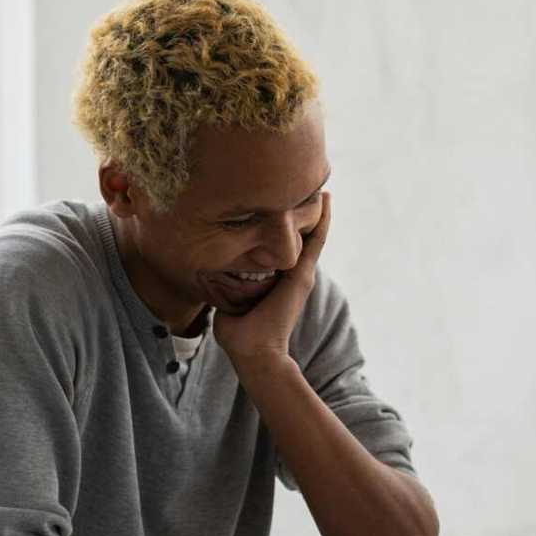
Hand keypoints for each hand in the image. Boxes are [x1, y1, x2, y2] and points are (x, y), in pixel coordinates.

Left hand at [213, 191, 330, 370]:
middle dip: (301, 212)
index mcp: (276, 281)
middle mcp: (293, 275)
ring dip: (315, 210)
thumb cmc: (238, 335)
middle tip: (304, 182)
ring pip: (311, 234)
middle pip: (299, 236)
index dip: (282, 226)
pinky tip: (325, 199)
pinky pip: (315, 241)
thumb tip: (210, 276)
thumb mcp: (229, 302)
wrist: (255, 353)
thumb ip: (225, 287)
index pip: (281, 247)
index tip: (278, 201)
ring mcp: (300, 275)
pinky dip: (322, 220)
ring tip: (318, 184)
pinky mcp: (301, 276)